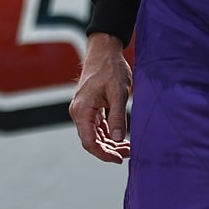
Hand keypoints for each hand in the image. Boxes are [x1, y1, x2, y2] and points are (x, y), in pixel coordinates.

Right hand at [70, 32, 131, 162]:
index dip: (104, 154)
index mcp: (82, 110)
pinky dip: (107, 134)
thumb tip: (119, 140)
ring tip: (128, 147)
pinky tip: (120, 137)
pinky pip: (96, 126)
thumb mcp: (118, 93)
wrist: (104, 50)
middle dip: (109, 150)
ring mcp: (82, 109)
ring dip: (109, 143)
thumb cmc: (111, 68)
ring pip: (94, 135)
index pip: (89, 142)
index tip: (120, 159)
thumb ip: (118, 117)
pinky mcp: (89, 107)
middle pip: (90, 141)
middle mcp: (78, 111)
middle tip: (129, 153)